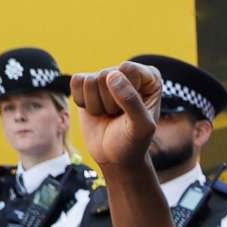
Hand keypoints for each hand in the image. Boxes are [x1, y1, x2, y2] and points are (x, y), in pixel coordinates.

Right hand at [67, 61, 163, 176]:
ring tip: (109, 114)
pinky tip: (95, 110)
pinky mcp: (87, 82)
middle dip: (109, 103)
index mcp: (150, 77)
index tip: (132, 112)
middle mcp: (128, 72)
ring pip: (90, 81)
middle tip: (118, 116)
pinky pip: (77, 82)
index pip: (127, 69)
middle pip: (106, 75)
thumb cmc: (133, 142)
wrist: (114, 157)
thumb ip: (132, 101)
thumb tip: (112, 75)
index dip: (125, 95)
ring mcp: (107, 76)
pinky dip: (82, 102)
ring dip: (96, 105)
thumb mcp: (141, 127)